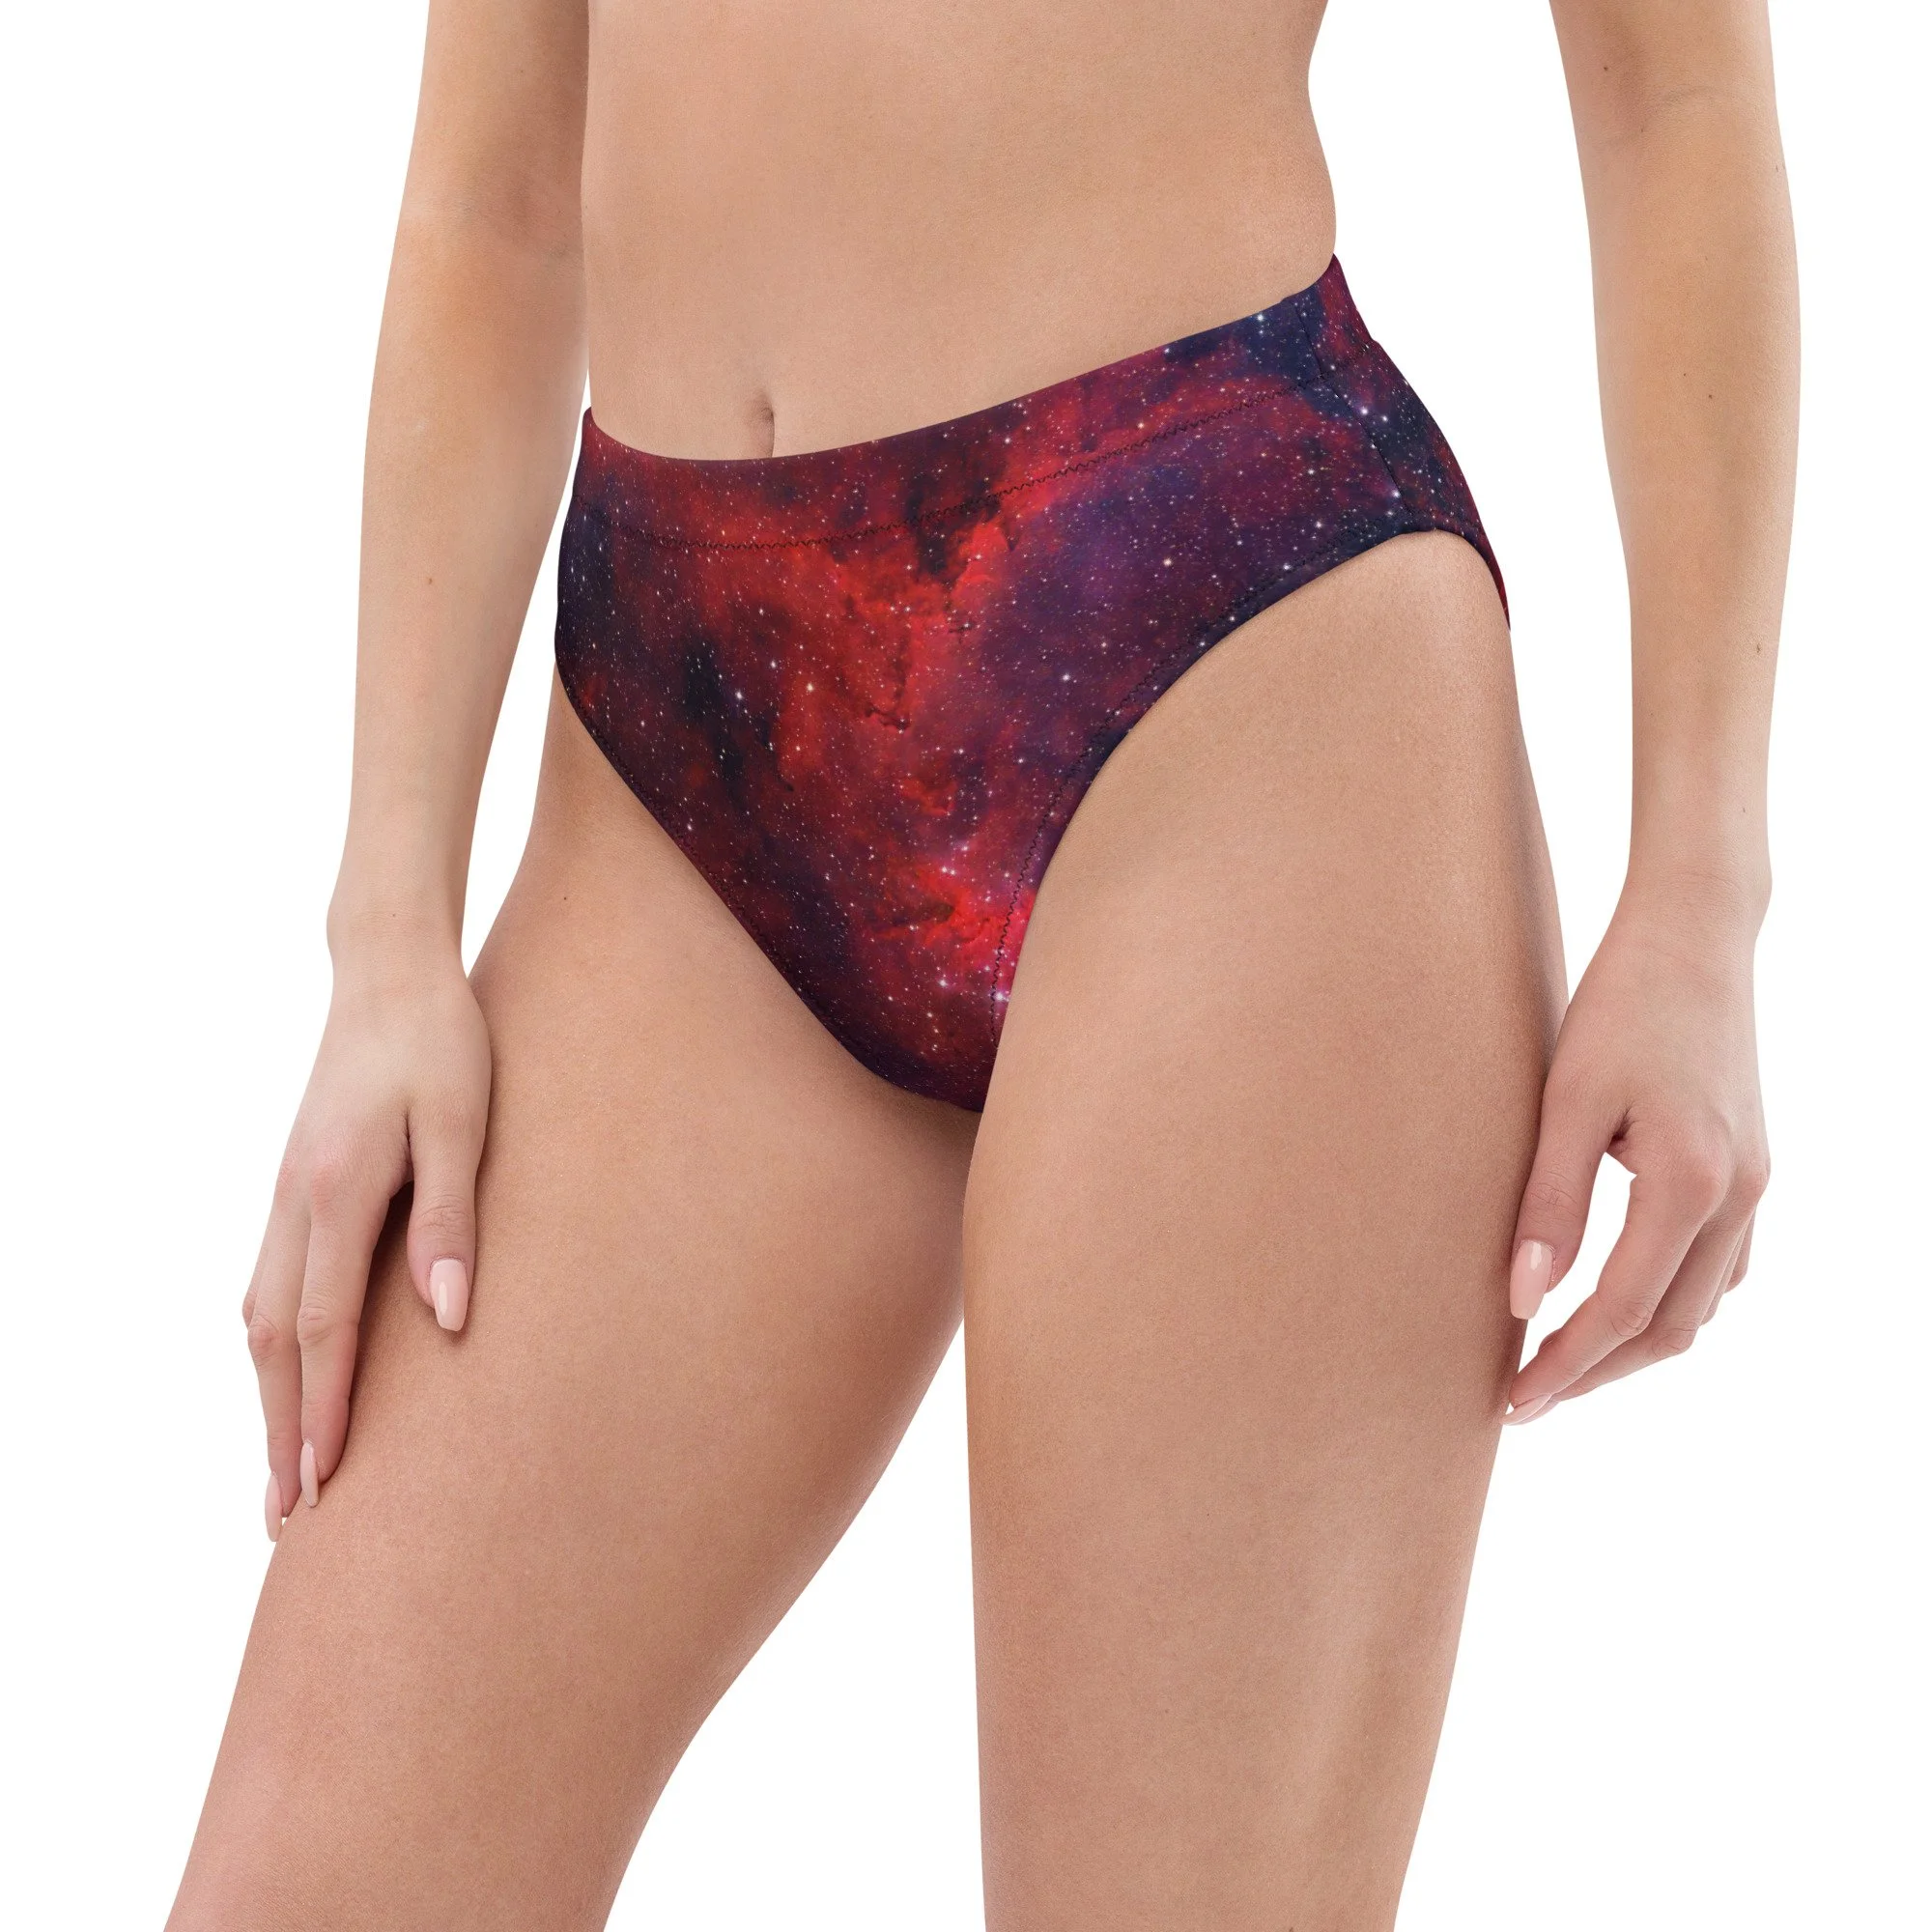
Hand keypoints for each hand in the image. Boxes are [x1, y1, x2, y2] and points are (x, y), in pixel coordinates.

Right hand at [242, 943, 491, 1534]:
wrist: (389, 972)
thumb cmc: (441, 1042)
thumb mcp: (462, 1122)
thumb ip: (450, 1216)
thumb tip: (447, 1316)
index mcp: (335, 1190)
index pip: (324, 1325)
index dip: (325, 1410)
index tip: (325, 1484)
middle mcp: (293, 1200)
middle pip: (276, 1339)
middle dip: (281, 1431)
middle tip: (286, 1517)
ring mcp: (285, 1192)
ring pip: (261, 1317)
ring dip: (269, 1397)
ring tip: (284, 1471)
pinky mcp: (295, 1184)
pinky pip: (270, 1284)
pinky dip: (273, 1347)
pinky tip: (288, 1377)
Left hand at [1504, 895, 1768, 1421]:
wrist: (1694, 938)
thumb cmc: (1622, 1005)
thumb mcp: (1567, 1100)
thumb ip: (1549, 1203)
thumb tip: (1522, 1300)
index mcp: (1690, 1185)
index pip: (1620, 1311)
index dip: (1564, 1364)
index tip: (1512, 1400)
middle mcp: (1736, 1197)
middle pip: (1670, 1327)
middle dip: (1598, 1371)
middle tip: (1528, 1397)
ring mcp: (1753, 1186)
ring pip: (1702, 1304)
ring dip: (1635, 1343)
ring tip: (1564, 1360)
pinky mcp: (1749, 1169)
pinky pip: (1719, 1266)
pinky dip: (1670, 1301)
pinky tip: (1621, 1301)